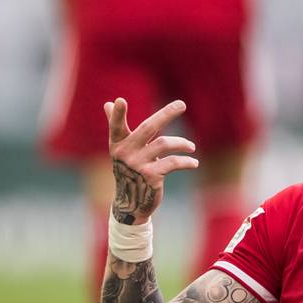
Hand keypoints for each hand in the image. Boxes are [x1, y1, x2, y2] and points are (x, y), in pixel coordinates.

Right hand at [105, 98, 198, 223]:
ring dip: (182, 143)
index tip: (120, 100)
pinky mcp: (151, 177)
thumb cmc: (128, 169)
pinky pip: (173, 162)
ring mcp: (138, 165)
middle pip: (148, 127)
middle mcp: (126, 153)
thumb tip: (108, 103)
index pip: (116, 126)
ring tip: (191, 147)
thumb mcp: (121, 149)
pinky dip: (186, 161)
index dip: (118, 114)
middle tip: (182, 104)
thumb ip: (117, 126)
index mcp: (118, 144)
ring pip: (164, 144)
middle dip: (166, 114)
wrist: (131, 202)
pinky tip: (194, 162)